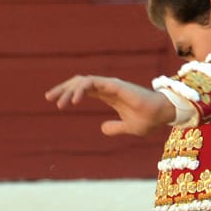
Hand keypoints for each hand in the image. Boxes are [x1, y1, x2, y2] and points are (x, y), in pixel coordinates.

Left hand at [45, 75, 175, 136]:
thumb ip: (115, 127)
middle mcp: (107, 88)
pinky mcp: (115, 85)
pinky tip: (73, 101)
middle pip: (79, 83)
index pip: (84, 90)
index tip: (55, 102)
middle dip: (63, 89)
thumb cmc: (148, 120)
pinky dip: (81, 90)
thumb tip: (102, 129)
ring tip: (58, 102)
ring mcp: (111, 85)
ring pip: (83, 82)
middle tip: (48, 98)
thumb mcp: (128, 128)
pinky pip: (93, 84)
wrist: (162, 114)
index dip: (69, 94)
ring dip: (68, 90)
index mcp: (108, 95)